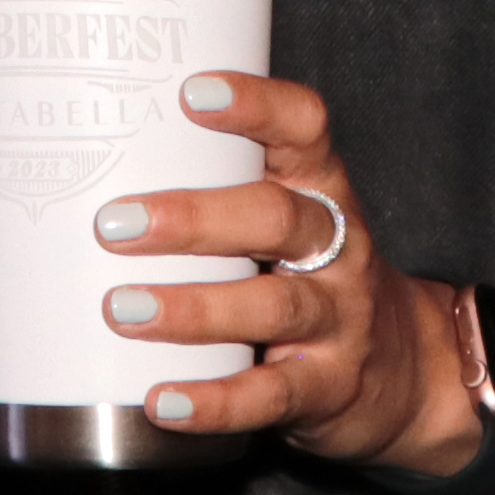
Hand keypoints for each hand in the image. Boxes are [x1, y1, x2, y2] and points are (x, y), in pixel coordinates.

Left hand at [91, 71, 471, 468]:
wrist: (403, 373)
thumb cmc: (312, 279)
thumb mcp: (287, 224)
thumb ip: (220, 192)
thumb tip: (90, 167)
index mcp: (322, 192)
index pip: (305, 130)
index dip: (257, 107)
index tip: (191, 93)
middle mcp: (339, 249)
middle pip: (278, 219)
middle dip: (194, 219)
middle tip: (115, 224)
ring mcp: (339, 320)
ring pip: (274, 307)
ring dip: (193, 309)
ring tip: (122, 309)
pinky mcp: (327, 388)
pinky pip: (271, 396)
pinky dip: (215, 401)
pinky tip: (162, 401)